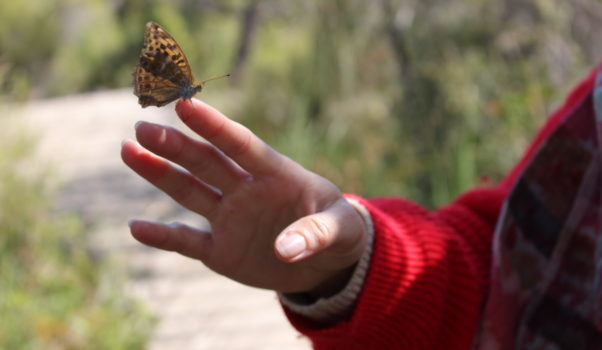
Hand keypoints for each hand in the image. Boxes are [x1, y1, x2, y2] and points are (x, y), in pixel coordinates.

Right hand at [121, 99, 366, 293]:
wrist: (325, 264)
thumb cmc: (338, 231)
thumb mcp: (341, 230)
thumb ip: (317, 233)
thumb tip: (286, 249)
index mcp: (276, 174)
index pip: (241, 144)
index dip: (215, 126)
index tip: (186, 104)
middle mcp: (246, 191)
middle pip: (206, 162)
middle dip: (176, 146)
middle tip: (143, 128)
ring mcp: (230, 219)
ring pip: (189, 192)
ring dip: (160, 174)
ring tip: (129, 151)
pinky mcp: (220, 251)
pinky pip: (187, 242)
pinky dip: (163, 237)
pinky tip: (136, 228)